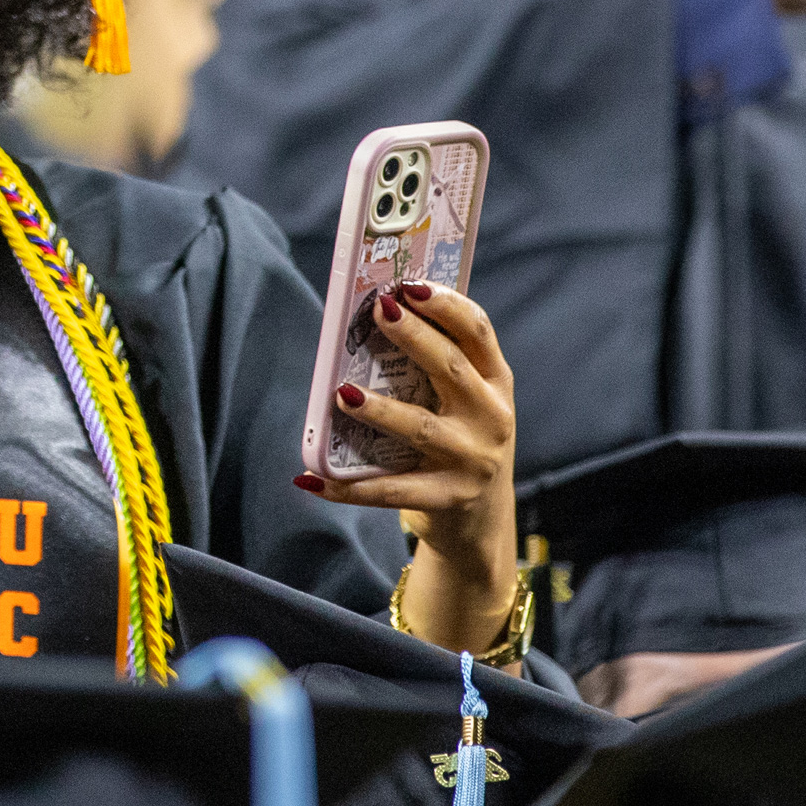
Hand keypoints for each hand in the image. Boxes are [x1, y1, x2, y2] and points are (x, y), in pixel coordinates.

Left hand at [296, 283, 516, 531]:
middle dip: (414, 337)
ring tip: (343, 393)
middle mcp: (491, 417)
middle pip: (450, 368)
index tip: (409, 285)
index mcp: (495, 382)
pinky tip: (309, 477)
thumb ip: (437, 362)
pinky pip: (390, 489)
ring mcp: (472, 460)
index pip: (477, 331)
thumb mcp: (465, 399)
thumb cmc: (459, 438)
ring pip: (420, 427)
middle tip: (379, 312)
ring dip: (380, 409)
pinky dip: (347, 487)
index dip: (446, 304)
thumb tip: (375, 313)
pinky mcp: (447, 498)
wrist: (480, 520)